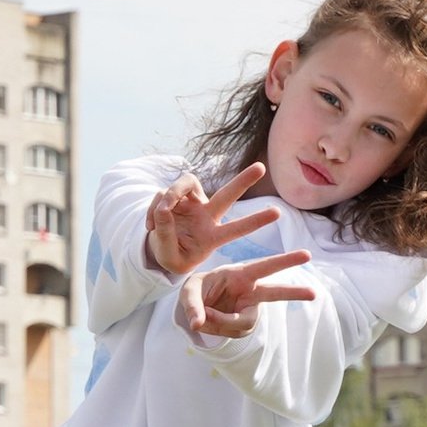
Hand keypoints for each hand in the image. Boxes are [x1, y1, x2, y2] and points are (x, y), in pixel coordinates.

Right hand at [144, 165, 278, 278]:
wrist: (159, 251)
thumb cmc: (173, 257)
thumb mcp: (169, 257)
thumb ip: (165, 236)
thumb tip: (162, 208)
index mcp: (212, 236)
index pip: (237, 229)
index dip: (255, 221)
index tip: (277, 213)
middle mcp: (206, 215)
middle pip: (227, 194)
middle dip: (243, 181)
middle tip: (261, 168)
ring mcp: (191, 204)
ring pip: (187, 183)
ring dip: (171, 194)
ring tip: (160, 212)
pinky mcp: (175, 197)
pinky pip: (162, 194)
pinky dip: (153, 207)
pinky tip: (149, 225)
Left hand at [176, 251, 313, 341]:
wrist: (196, 307)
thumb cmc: (197, 289)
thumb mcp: (188, 291)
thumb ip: (192, 304)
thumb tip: (198, 324)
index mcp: (240, 274)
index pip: (264, 266)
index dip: (285, 261)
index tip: (306, 255)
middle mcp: (250, 291)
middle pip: (275, 293)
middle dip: (294, 293)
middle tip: (314, 293)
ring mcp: (250, 309)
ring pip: (244, 323)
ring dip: (221, 322)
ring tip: (203, 316)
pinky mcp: (245, 325)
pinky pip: (233, 332)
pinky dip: (217, 329)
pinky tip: (209, 322)